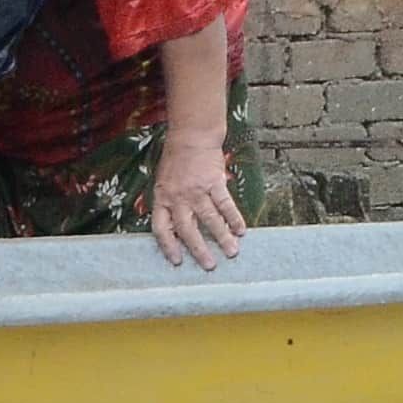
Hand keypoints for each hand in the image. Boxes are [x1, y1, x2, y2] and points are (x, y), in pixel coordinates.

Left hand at [148, 135, 247, 269]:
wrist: (191, 137)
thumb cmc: (176, 161)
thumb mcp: (163, 183)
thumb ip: (168, 205)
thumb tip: (177, 230)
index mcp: (162, 199)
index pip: (161, 228)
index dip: (168, 246)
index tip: (177, 261)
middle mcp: (178, 198)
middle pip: (187, 229)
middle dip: (199, 249)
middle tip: (210, 265)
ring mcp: (197, 190)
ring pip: (210, 219)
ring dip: (222, 237)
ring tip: (232, 252)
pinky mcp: (214, 182)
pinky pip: (225, 204)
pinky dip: (234, 218)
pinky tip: (241, 230)